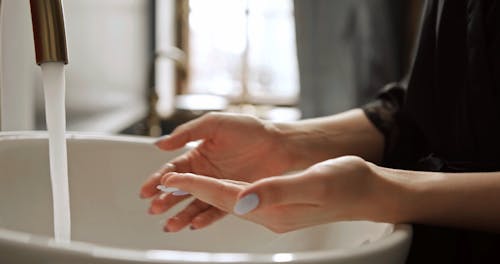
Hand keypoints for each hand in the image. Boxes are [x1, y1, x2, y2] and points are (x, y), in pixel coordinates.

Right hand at [139, 113, 294, 230]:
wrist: (280, 144)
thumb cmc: (250, 130)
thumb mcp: (215, 124)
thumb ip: (188, 133)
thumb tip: (160, 144)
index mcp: (197, 156)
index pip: (173, 170)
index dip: (158, 180)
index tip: (147, 190)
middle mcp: (205, 174)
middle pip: (179, 190)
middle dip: (165, 200)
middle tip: (154, 208)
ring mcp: (219, 187)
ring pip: (195, 203)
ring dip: (181, 214)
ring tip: (170, 224)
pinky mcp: (234, 197)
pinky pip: (216, 210)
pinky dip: (205, 218)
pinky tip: (194, 224)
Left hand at [161, 156, 394, 232]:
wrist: (367, 192)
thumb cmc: (347, 183)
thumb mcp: (315, 182)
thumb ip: (277, 191)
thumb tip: (242, 200)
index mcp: (274, 209)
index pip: (225, 197)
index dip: (196, 187)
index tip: (170, 180)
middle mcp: (269, 214)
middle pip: (220, 203)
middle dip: (190, 193)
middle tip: (161, 184)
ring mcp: (272, 212)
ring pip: (227, 203)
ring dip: (201, 195)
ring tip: (177, 189)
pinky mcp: (277, 205)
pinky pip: (240, 201)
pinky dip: (222, 194)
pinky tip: (214, 191)